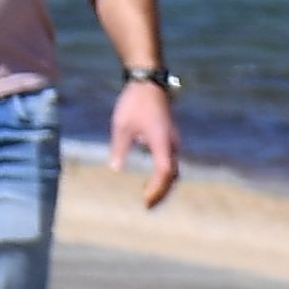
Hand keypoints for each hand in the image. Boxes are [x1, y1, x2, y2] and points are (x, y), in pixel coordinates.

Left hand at [111, 82, 182, 207]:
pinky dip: (163, 174)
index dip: (156, 188)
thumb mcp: (121, 126)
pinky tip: (152, 181)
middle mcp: (172, 143)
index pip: (164, 172)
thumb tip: (115, 169)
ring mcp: (173, 140)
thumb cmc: (134, 103)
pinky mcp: (170, 138)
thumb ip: (119, 148)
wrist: (148, 82)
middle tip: (147, 206)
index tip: (145, 200)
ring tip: (149, 198)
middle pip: (172, 174)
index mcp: (162, 141)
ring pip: (174, 168)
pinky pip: (170, 161)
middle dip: (162, 192)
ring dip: (163, 184)